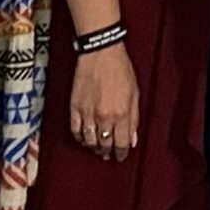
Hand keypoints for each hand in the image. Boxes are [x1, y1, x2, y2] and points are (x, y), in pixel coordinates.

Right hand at [70, 44, 139, 160]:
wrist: (101, 53)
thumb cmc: (120, 69)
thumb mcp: (135, 93)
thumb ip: (134, 118)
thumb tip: (132, 139)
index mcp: (121, 113)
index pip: (121, 144)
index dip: (121, 154)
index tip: (120, 157)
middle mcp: (104, 117)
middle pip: (104, 144)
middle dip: (107, 152)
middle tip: (108, 155)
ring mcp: (88, 113)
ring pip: (89, 140)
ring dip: (93, 147)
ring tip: (97, 148)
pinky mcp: (75, 107)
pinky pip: (75, 130)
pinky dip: (80, 137)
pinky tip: (84, 138)